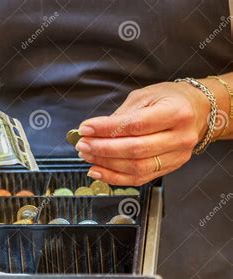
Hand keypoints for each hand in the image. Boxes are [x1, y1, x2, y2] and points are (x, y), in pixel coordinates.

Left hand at [75, 81, 211, 185]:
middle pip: (135, 149)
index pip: (135, 125)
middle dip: (102, 148)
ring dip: (105, 164)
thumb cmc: (169, 99)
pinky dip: (114, 177)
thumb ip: (121, 115)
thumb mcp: (145, 97)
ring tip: (86, 155)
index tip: (85, 128)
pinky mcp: (169, 168)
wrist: (198, 111)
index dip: (106, 129)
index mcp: (176, 113)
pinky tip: (97, 170)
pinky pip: (138, 178)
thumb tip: (93, 131)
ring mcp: (176, 156)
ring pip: (136, 167)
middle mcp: (180, 138)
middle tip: (82, 144)